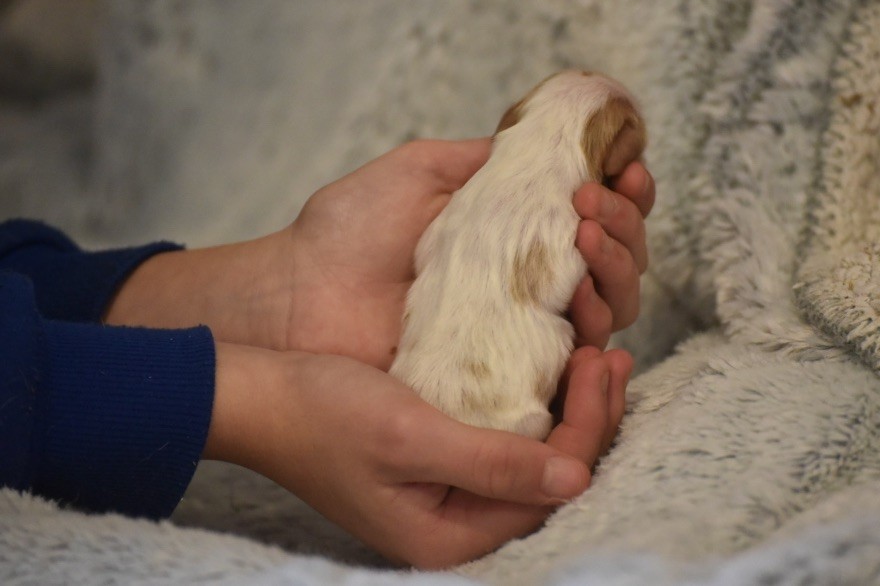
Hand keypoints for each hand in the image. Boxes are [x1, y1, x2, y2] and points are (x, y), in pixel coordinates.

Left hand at [106, 139, 654, 367]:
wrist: (299, 294)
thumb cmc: (349, 230)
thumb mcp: (422, 170)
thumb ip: (488, 157)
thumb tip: (554, 137)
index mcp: (514, 232)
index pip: (597, 216)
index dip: (626, 192)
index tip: (626, 165)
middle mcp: (530, 281)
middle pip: (618, 261)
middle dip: (626, 224)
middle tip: (594, 200)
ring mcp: (524, 330)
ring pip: (612, 305)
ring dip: (618, 263)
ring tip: (586, 231)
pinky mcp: (512, 374)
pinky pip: (578, 356)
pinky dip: (601, 321)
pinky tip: (585, 293)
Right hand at [206, 343, 632, 567]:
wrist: (257, 396)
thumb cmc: (322, 414)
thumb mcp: (409, 435)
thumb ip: (492, 462)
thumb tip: (578, 479)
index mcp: (448, 535)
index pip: (548, 489)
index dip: (587, 426)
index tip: (597, 360)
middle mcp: (455, 523)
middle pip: (550, 477)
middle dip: (590, 416)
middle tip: (611, 354)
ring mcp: (448, 492)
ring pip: (535, 455)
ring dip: (569, 406)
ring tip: (597, 354)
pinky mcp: (440, 461)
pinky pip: (507, 438)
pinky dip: (537, 402)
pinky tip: (554, 367)